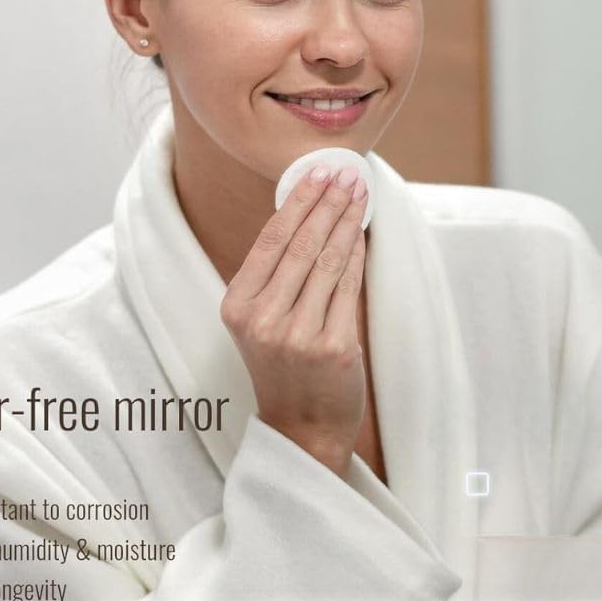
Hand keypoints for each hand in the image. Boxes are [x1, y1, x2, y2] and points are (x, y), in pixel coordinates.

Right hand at [220, 164, 368, 477]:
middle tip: (347, 174)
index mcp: (237, 306)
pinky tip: (363, 233)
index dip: (298, 202)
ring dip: (347, 220)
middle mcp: (263, 318)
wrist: (301, 428)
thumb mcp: (260, 321)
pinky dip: (358, 254)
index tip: (318, 173)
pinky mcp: (334, 346)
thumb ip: (274, 275)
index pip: (270, 240)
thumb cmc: (283, 367)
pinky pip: (349, 287)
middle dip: (328, 202)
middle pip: (302, 244)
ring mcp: (299, 334)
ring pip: (329, 260)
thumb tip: (307, 213)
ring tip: (359, 194)